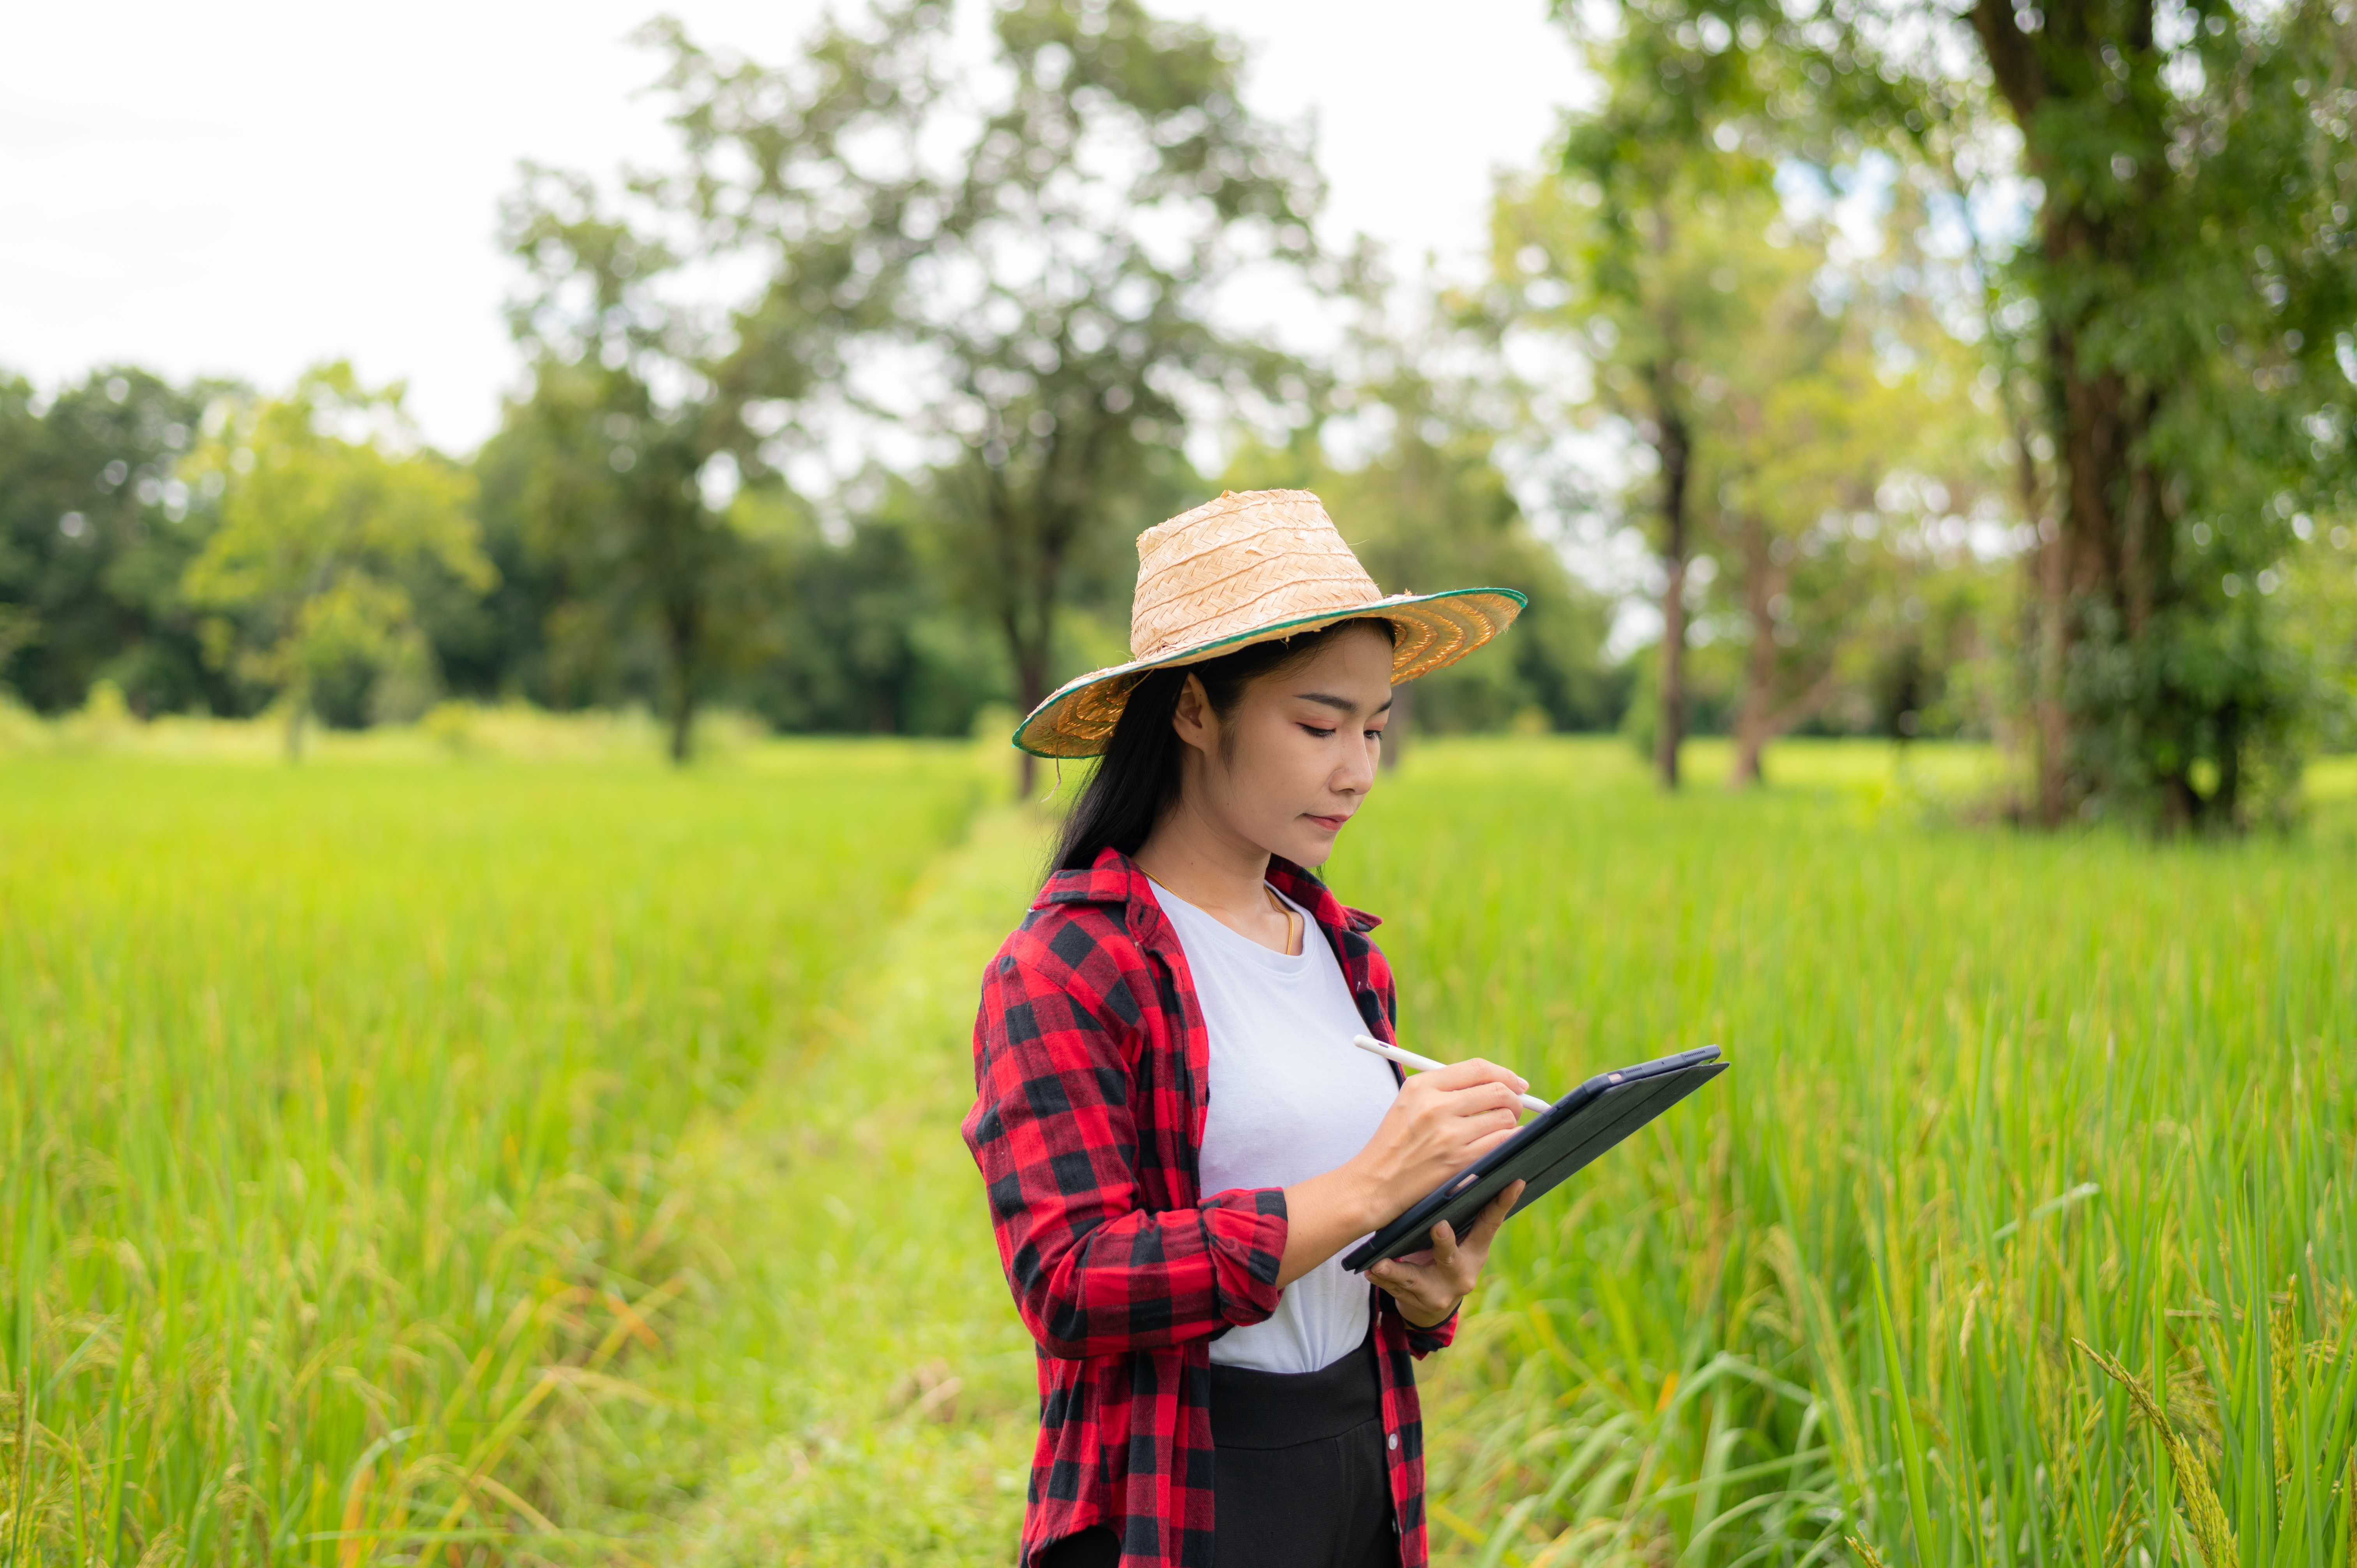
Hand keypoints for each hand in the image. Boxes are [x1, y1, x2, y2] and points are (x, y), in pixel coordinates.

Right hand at [1271, 1055, 1530, 1291]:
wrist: (1374, 1184)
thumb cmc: (1394, 1144)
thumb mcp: (1407, 1103)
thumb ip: (1443, 1088)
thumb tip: (1491, 1081)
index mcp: (1421, 1086)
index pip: (1477, 1069)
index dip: (1504, 1074)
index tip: (1515, 1083)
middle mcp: (1435, 1106)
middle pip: (1497, 1091)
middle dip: (1514, 1099)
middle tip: (1515, 1107)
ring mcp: (1448, 1135)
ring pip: (1504, 1118)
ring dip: (1511, 1123)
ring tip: (1504, 1129)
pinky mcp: (1458, 1162)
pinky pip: (1502, 1143)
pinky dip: (1509, 1142)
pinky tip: (1503, 1144)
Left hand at [1367, 1179, 1523, 1326]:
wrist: (1432, 1302)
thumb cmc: (1447, 1256)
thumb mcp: (1462, 1241)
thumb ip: (1462, 1216)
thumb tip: (1467, 1167)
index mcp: (1476, 1252)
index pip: (1490, 1224)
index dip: (1503, 1203)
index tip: (1515, 1180)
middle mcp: (1461, 1273)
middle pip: (1451, 1256)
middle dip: (1444, 1243)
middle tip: (1439, 1227)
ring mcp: (1438, 1290)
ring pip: (1414, 1278)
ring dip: (1397, 1270)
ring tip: (1381, 1263)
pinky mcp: (1415, 1301)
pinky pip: (1394, 1287)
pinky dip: (1381, 1278)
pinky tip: (1369, 1270)